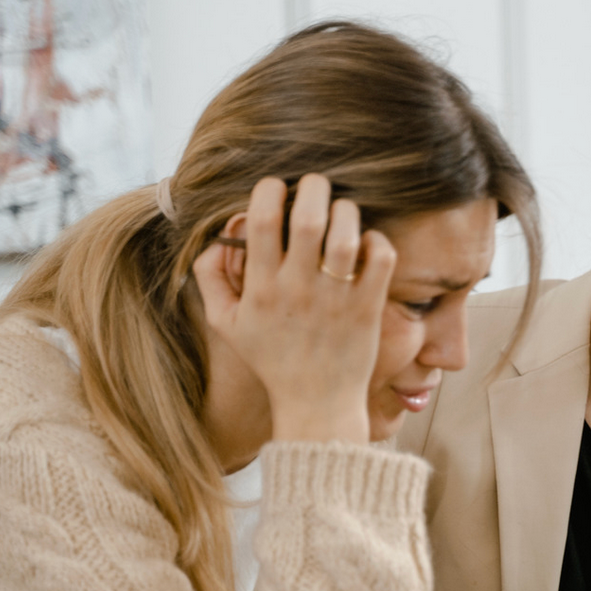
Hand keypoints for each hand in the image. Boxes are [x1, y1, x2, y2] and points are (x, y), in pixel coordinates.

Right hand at [192, 174, 395, 442]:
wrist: (316, 404)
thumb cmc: (272, 360)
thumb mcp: (226, 324)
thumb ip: (210, 279)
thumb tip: (215, 239)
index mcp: (261, 288)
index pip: (261, 221)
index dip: (269, 191)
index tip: (276, 188)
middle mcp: (298, 290)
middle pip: (308, 219)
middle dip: (313, 189)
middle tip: (316, 186)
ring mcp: (336, 299)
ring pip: (346, 235)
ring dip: (346, 212)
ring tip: (342, 212)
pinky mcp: (368, 309)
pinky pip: (379, 260)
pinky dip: (376, 242)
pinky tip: (366, 244)